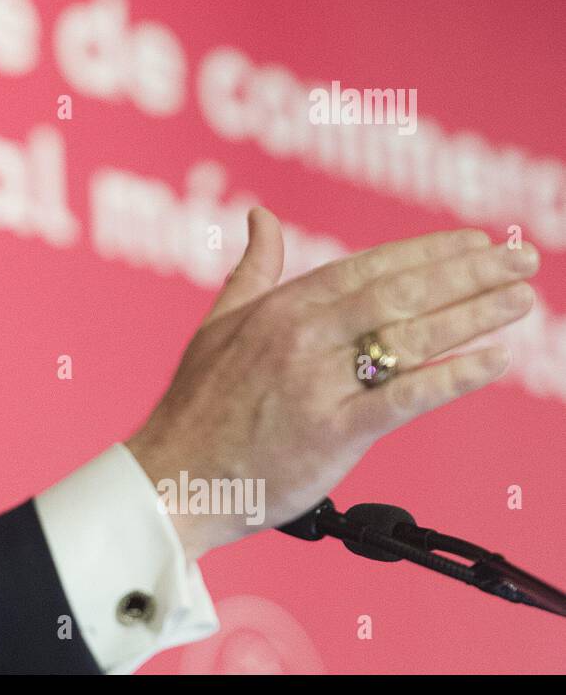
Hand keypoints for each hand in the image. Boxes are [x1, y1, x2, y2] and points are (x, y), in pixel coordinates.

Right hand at [124, 207, 539, 561]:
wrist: (173, 478)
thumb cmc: (196, 407)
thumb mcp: (217, 325)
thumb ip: (252, 270)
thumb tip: (263, 216)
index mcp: (279, 308)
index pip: (368, 267)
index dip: (428, 251)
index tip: (476, 242)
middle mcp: (302, 337)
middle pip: (400, 294)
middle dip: (467, 274)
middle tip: (522, 262)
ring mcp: (317, 384)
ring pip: (410, 338)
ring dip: (474, 316)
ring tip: (521, 302)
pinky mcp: (332, 433)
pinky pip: (404, 399)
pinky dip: (453, 378)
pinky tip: (495, 362)